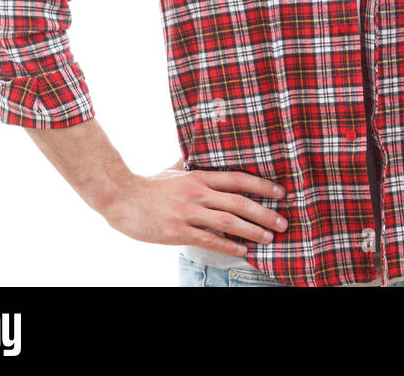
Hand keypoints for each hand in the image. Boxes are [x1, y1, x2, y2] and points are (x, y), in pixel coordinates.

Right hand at [103, 161, 288, 256]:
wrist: (120, 198)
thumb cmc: (148, 185)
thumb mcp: (174, 170)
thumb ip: (191, 165)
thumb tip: (200, 153)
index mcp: (199, 177)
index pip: (239, 179)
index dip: (263, 186)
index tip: (282, 193)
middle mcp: (197, 193)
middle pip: (239, 202)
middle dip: (265, 213)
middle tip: (284, 222)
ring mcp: (188, 212)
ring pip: (228, 222)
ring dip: (252, 230)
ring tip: (270, 237)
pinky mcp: (177, 231)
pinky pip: (209, 239)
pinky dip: (229, 245)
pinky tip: (243, 250)